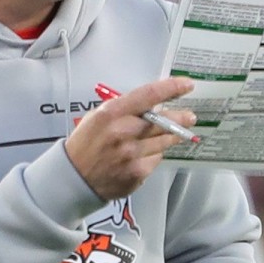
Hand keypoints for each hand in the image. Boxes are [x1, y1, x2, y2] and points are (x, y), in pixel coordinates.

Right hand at [65, 77, 195, 199]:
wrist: (74, 177)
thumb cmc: (86, 143)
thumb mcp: (98, 116)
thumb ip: (125, 109)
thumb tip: (154, 104)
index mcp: (112, 113)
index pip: (149, 95)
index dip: (171, 88)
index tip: (187, 85)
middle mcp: (124, 133)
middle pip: (163, 121)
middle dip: (181, 118)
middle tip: (189, 116)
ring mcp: (132, 155)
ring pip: (164, 141)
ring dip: (171, 136)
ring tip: (173, 133)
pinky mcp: (137, 173)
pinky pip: (156, 159)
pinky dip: (154, 155)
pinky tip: (144, 154)